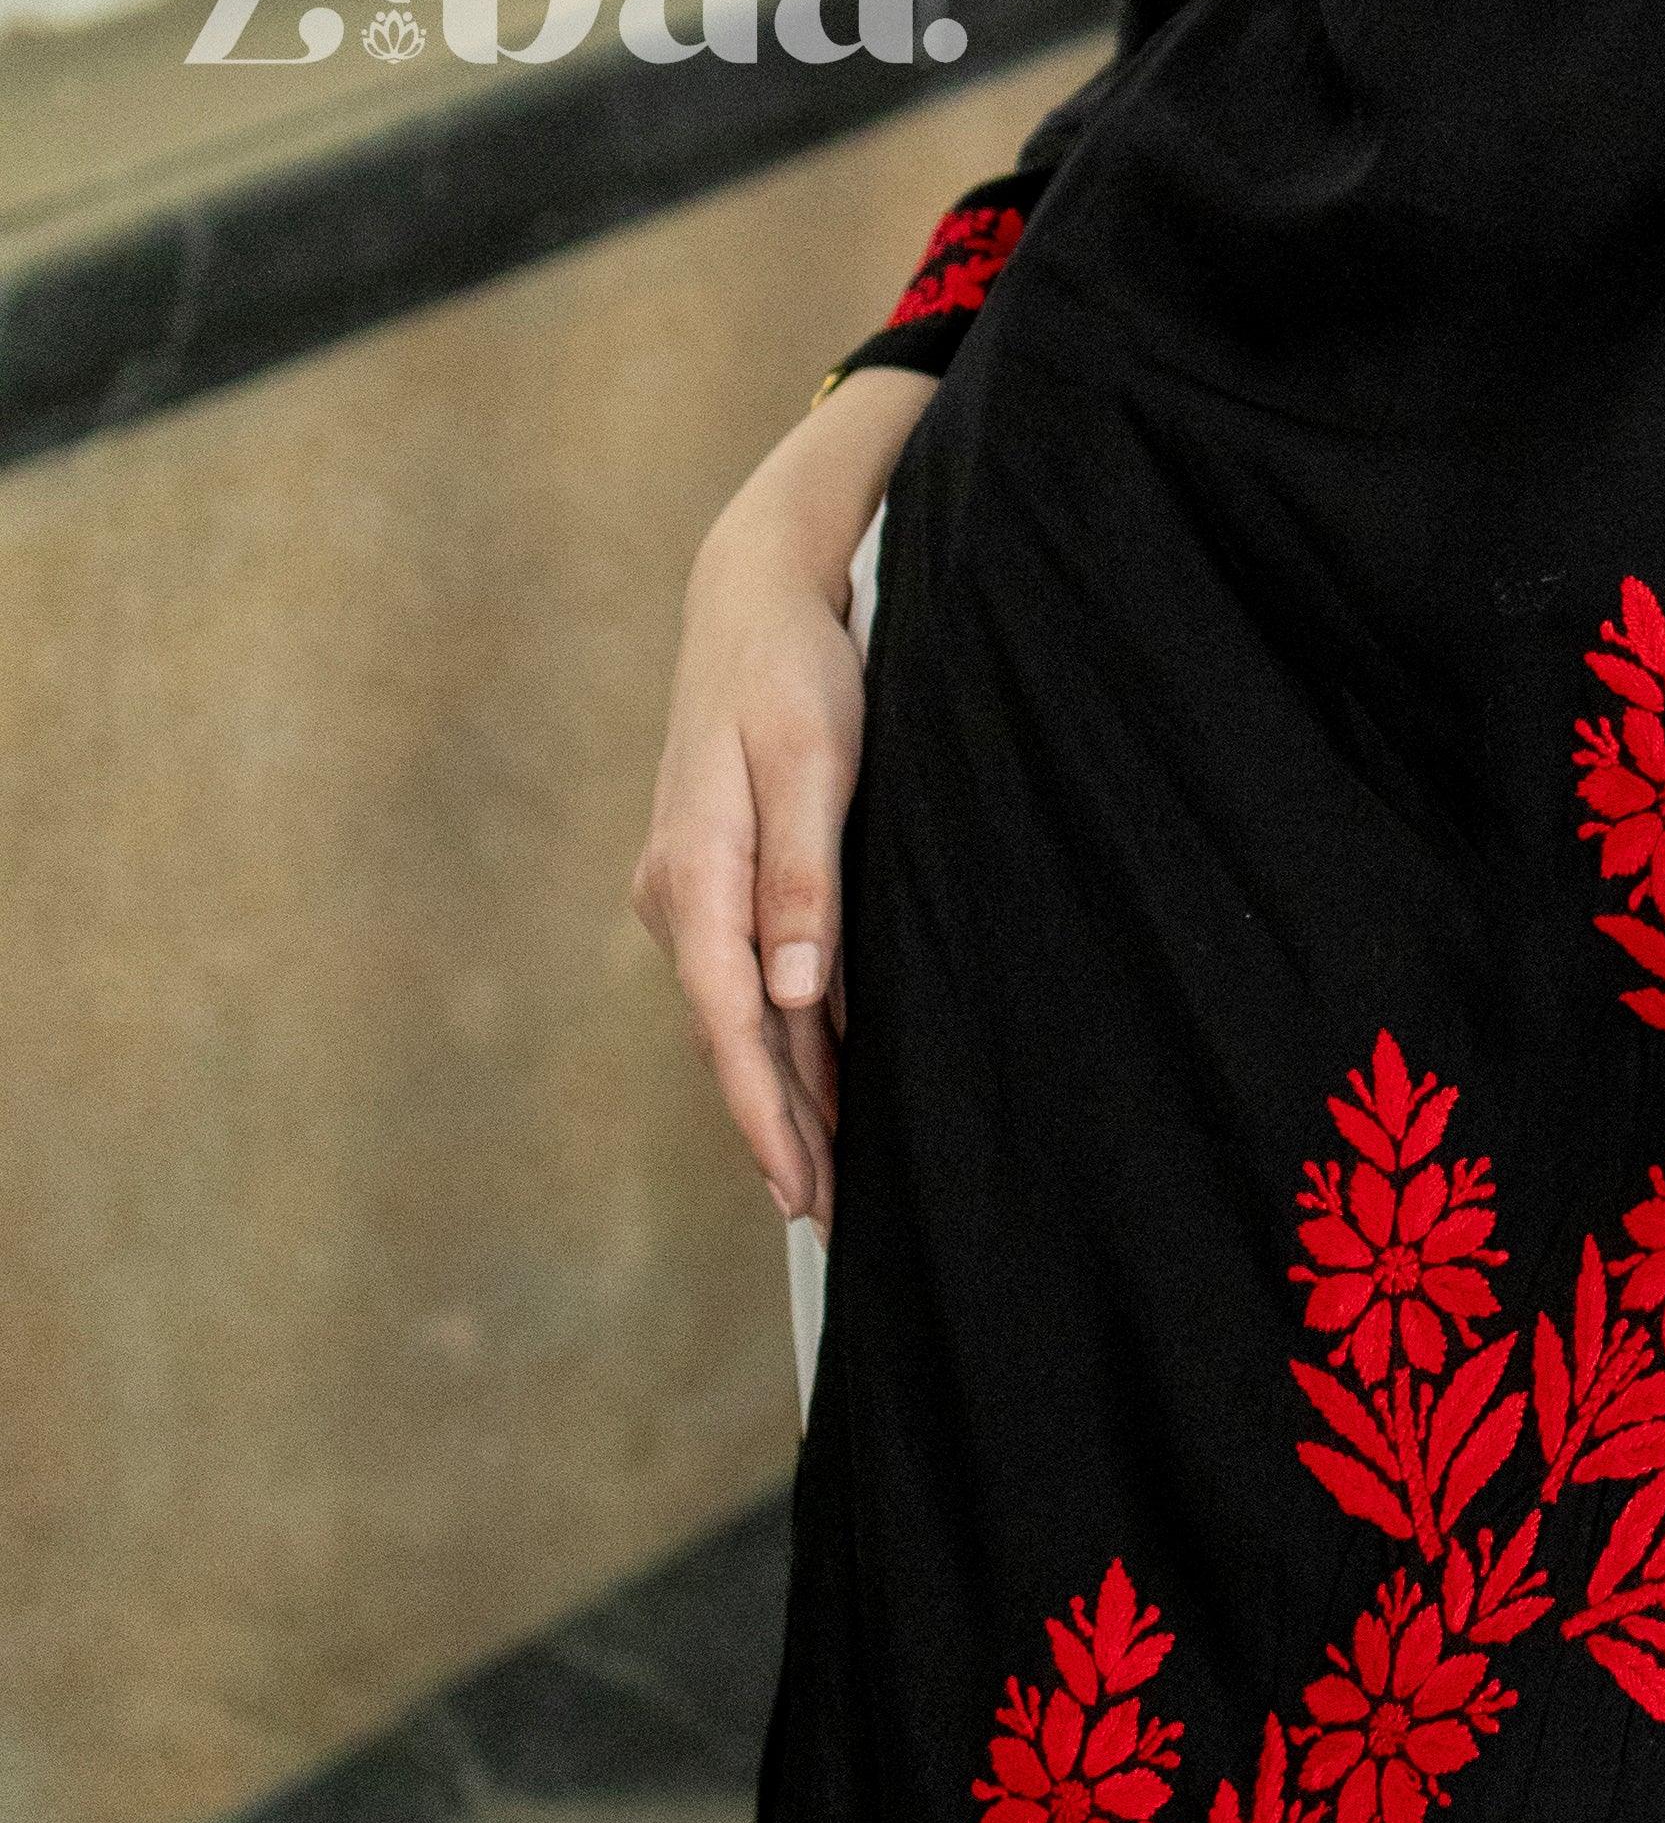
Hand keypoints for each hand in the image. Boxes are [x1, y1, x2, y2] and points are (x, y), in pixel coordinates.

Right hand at [631, 370, 932, 1223]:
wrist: (751, 596)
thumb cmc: (794, 671)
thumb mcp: (812, 761)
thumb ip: (803, 876)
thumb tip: (794, 996)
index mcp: (695, 874)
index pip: (731, 1023)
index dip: (765, 1115)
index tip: (800, 1191)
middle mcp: (677, 896)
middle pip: (731, 1040)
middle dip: (777, 1136)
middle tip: (830, 1226)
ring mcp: (689, 892)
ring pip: (738, 1020)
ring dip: (781, 1100)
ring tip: (827, 1187)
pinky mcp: (713, 880)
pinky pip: (745, 983)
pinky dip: (779, 1044)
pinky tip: (815, 1093)